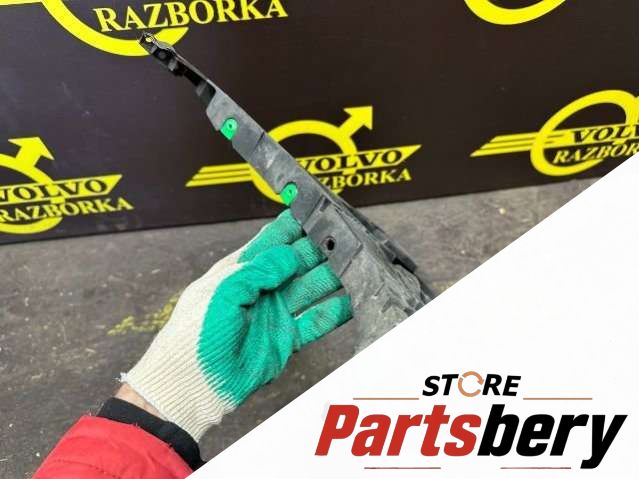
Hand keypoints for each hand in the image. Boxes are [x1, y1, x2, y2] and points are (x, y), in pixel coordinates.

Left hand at [123, 210, 351, 439]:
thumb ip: (256, 271)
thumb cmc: (193, 337)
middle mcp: (262, 289)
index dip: (294, 225)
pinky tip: (350, 302)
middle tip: (344, 237)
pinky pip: (316, 321)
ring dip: (331, 276)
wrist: (192, 386)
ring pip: (311, 287)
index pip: (272, 240)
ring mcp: (275, 313)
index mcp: (240, 270)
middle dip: (320, 247)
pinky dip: (334, 312)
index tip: (316, 212)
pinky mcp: (286, 339)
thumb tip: (287, 256)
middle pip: (298, 260)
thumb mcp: (220, 293)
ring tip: (354, 264)